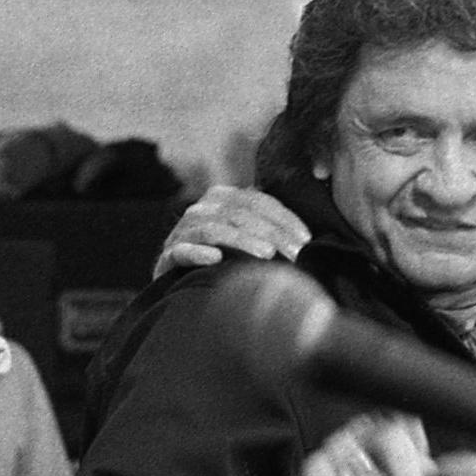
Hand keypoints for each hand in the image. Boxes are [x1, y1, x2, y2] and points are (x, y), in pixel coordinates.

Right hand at [154, 185, 309, 276]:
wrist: (179, 277)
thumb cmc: (221, 257)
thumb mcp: (243, 235)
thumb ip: (265, 226)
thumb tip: (306, 237)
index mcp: (221, 197)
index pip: (257, 201)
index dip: (283, 218)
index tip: (306, 239)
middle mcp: (200, 209)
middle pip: (239, 213)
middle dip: (271, 233)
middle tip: (294, 254)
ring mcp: (183, 231)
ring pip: (214, 229)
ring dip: (242, 241)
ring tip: (267, 255)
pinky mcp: (169, 254)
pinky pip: (183, 250)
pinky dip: (199, 253)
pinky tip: (216, 259)